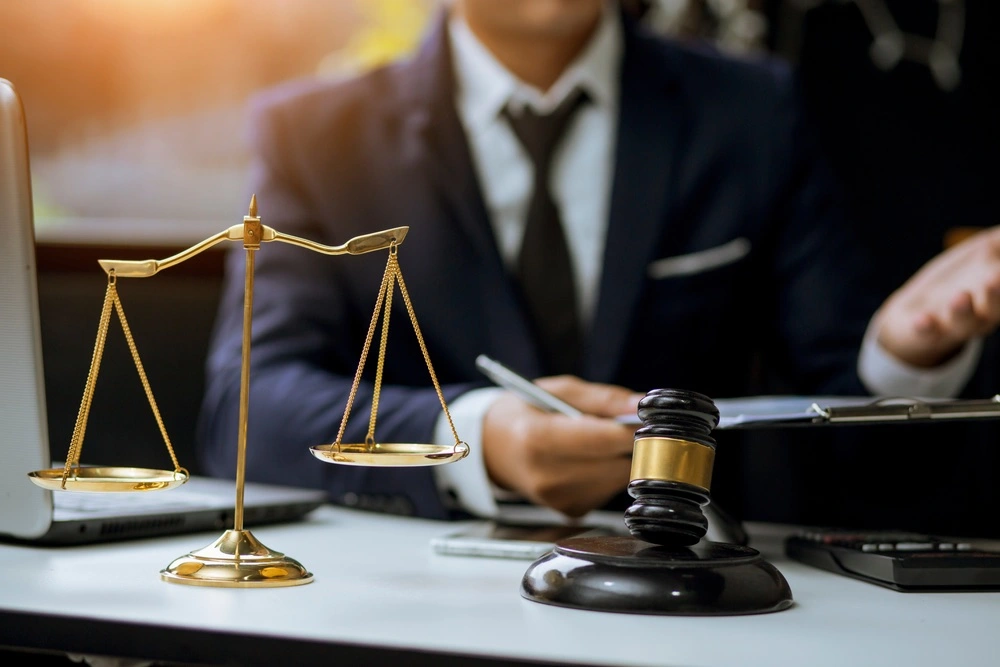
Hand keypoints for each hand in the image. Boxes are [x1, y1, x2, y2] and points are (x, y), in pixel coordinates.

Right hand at [482, 375, 642, 517]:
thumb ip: (602, 398)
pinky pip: (608, 490)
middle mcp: (547, 476)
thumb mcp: (559, 390)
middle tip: (623, 424)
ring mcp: (558, 499)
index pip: (602, 439)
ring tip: (596, 442)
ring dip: (619, 459)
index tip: (651, 416)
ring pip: (618, 479)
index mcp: (538, 439)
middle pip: (616, 463)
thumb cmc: (526, 413)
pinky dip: (608, 474)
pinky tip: (587, 461)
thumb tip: (641, 404)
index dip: (634, 428)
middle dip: (630, 443)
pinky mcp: (570, 512)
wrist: (492, 448)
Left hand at [876, 226, 999, 366]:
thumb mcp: (984, 250)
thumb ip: (999, 239)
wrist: (915, 313)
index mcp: (998, 294)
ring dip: (962, 311)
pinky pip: (927, 334)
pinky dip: (925, 328)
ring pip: (963, 322)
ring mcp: (953, 324)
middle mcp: (982, 312)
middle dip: (996, 295)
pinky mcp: (926, 331)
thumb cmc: (959, 276)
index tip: (999, 269)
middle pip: (994, 308)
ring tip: (961, 296)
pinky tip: (921, 319)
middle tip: (995, 279)